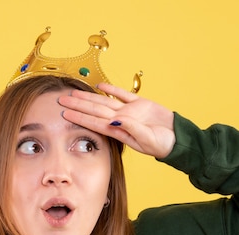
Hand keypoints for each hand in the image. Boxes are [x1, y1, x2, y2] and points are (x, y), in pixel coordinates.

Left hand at [58, 83, 174, 158]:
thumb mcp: (147, 139)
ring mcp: (129, 111)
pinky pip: (122, 95)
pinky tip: (99, 86)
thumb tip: (115, 121)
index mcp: (120, 130)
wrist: (178, 138)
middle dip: (77, 105)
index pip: (94, 122)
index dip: (79, 117)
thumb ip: (131, 129)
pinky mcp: (140, 103)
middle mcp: (120, 120)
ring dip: (89, 97)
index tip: (65, 114)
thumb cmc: (162, 144)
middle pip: (94, 110)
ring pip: (104, 102)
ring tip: (74, 93)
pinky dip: (111, 90)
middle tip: (61, 100)